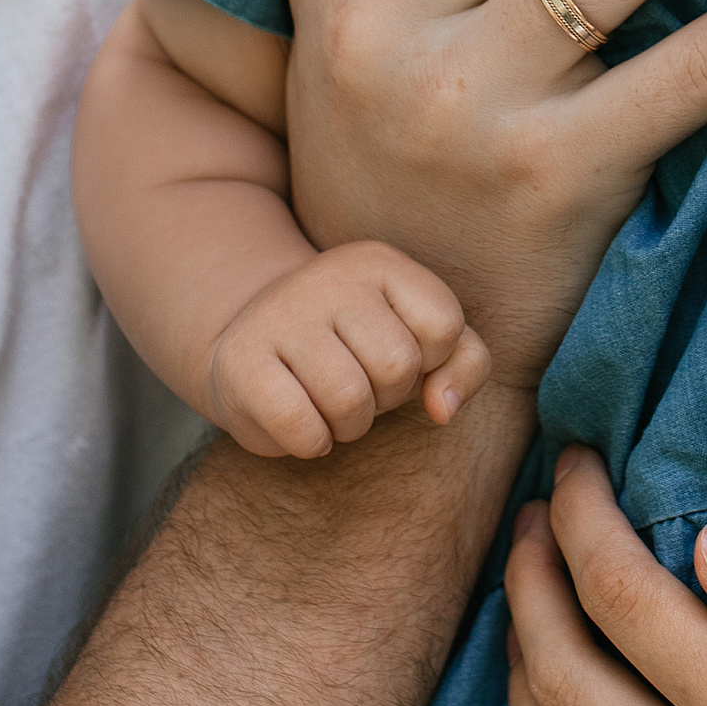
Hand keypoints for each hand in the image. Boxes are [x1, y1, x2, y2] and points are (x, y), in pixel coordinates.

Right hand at [205, 242, 491, 459]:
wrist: (253, 344)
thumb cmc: (355, 347)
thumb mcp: (421, 342)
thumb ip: (465, 363)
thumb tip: (442, 409)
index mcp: (379, 263)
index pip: (444, 325)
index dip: (429, 361)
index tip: (396, 353)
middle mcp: (328, 277)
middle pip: (398, 367)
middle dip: (386, 396)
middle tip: (357, 382)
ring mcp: (279, 315)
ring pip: (350, 401)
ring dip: (349, 425)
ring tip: (329, 403)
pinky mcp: (240, 362)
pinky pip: (301, 427)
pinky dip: (311, 442)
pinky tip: (301, 422)